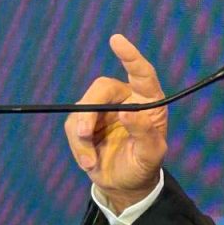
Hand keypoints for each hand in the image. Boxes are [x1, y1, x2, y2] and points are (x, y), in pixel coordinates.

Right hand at [64, 34, 167, 212]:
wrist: (126, 184)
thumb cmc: (145, 166)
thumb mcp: (151, 155)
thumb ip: (144, 134)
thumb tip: (127, 112)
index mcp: (148, 101)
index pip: (142, 73)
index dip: (130, 56)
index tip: (116, 40)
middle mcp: (125, 99)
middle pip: (101, 88)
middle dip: (89, 109)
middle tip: (82, 133)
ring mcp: (103, 110)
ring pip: (82, 109)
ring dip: (81, 137)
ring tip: (92, 162)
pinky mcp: (84, 123)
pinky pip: (72, 127)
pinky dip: (78, 147)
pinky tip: (90, 163)